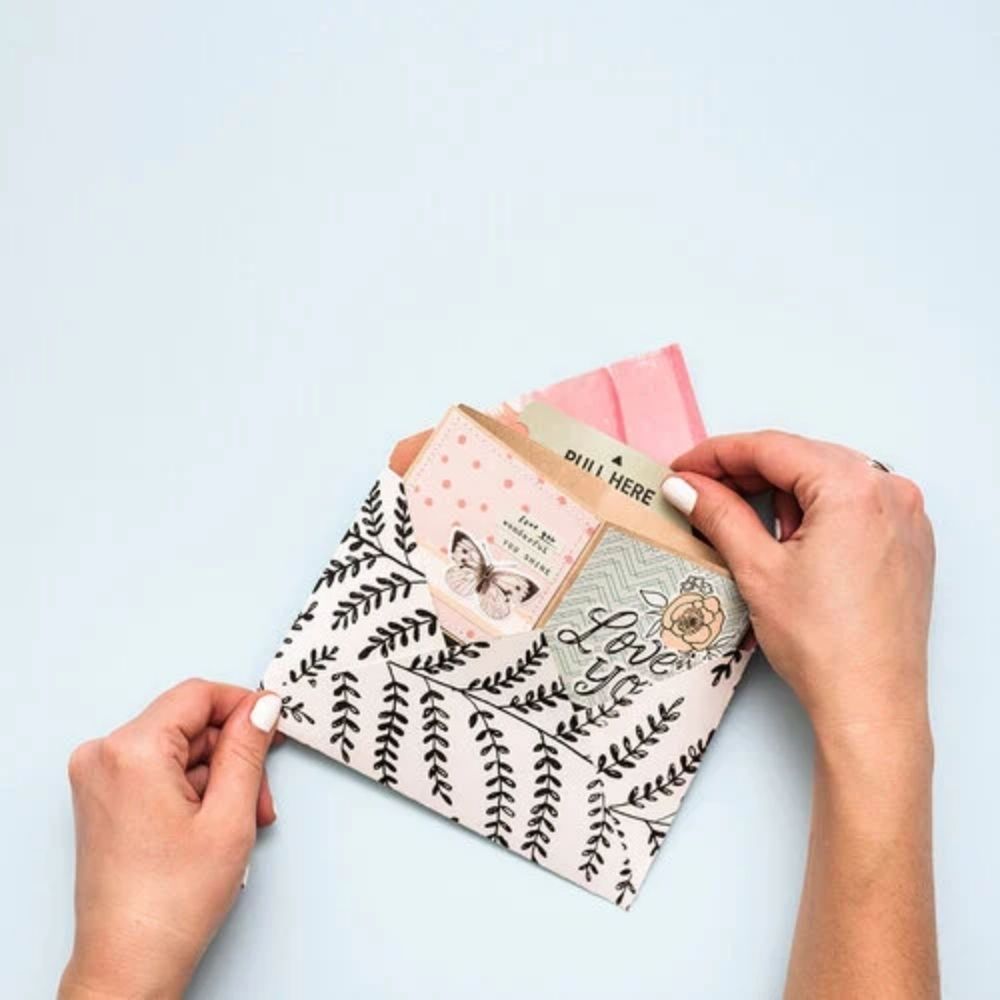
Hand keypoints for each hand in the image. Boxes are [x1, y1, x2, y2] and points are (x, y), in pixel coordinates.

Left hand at [59, 681, 282, 999]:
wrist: (128, 964)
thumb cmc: (171, 902)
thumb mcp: (230, 816)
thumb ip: (248, 749)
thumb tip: (263, 706)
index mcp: (132, 751)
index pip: (198, 695)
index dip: (243, 706)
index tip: (274, 725)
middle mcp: (104, 756)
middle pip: (190, 725)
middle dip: (234, 755)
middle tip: (261, 797)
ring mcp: (98, 778)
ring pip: (179, 750)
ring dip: (219, 778)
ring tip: (239, 822)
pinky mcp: (103, 798)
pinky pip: (159, 770)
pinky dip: (193, 790)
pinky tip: (213, 825)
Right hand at [662, 431, 933, 743]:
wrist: (871, 704)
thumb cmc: (825, 645)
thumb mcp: (757, 569)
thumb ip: (718, 514)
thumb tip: (686, 486)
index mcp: (854, 488)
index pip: (772, 448)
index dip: (717, 455)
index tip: (683, 470)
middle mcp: (888, 492)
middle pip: (800, 458)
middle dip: (745, 472)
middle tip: (698, 491)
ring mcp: (903, 517)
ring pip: (825, 481)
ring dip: (778, 493)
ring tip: (735, 519)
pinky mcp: (905, 543)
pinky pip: (850, 505)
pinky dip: (812, 511)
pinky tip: (781, 536)